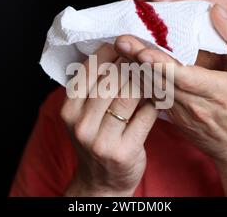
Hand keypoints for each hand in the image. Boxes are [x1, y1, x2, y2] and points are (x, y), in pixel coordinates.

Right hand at [61, 44, 158, 196]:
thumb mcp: (83, 116)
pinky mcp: (123, 151)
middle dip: (130, 63)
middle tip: (144, 55)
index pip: (88, 70)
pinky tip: (157, 97)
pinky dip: (153, 102)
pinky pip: (145, 115)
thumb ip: (93, 88)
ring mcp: (101, 139)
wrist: (101, 182)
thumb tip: (117, 50)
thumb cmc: (96, 140)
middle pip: (110, 80)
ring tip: (153, 72)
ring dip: (144, 80)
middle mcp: (81, 124)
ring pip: (128, 95)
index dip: (109, 53)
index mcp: (68, 110)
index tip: (124, 44)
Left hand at [115, 4, 226, 195]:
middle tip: (121, 42)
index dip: (162, 66)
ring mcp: (181, 114)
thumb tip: (216, 11)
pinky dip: (141, 83)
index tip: (143, 53)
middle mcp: (194, 104)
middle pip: (162, 81)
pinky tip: (127, 68)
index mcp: (216, 91)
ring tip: (119, 51)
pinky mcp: (173, 118)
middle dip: (139, 61)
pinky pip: (153, 98)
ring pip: (153, 89)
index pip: (183, 78)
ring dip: (135, 70)